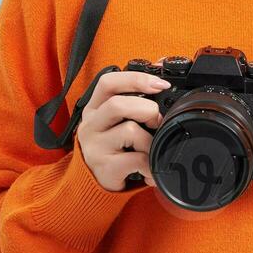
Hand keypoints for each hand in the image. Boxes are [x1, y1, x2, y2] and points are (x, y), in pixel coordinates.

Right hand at [74, 69, 169, 191]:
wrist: (94, 182)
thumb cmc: (112, 146)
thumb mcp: (116, 120)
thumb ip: (133, 99)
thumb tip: (161, 70)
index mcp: (95, 108)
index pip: (108, 83)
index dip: (135, 79)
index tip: (160, 84)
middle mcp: (92, 124)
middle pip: (118, 104)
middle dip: (147, 110)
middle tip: (156, 122)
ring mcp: (96, 146)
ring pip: (130, 130)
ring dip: (150, 140)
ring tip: (151, 150)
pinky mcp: (105, 167)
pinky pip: (137, 159)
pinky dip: (150, 165)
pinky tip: (150, 170)